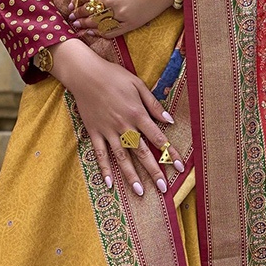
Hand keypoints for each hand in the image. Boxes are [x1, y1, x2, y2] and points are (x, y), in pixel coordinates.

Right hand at [47, 39, 183, 196]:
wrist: (85, 73)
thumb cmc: (114, 76)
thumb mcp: (138, 85)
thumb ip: (154, 105)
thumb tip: (170, 120)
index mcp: (137, 113)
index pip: (158, 138)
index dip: (170, 153)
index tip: (180, 168)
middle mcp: (124, 126)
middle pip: (142, 152)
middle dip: (154, 171)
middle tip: (163, 188)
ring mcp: (108, 131)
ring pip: (121, 157)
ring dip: (131, 175)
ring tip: (139, 192)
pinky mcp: (94, 132)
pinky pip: (100, 154)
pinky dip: (104, 169)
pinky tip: (109, 184)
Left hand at [66, 0, 174, 39]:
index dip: (75, 3)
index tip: (72, 7)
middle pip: (87, 12)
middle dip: (78, 16)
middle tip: (73, 20)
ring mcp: (120, 13)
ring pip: (96, 23)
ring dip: (86, 26)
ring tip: (80, 27)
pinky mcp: (130, 23)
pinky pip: (111, 32)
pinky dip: (101, 33)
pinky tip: (96, 32)